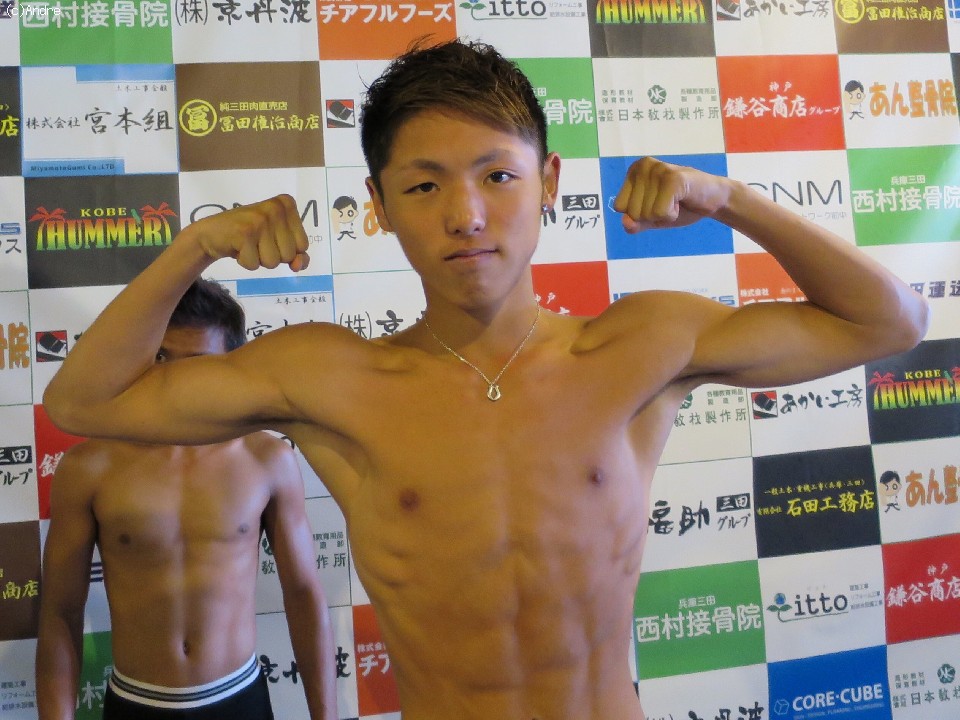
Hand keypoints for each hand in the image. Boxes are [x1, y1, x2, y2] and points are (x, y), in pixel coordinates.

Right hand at [186, 195, 310, 270]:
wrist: (211, 233)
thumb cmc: (249, 236)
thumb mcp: (278, 240)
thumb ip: (297, 254)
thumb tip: (299, 265)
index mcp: (287, 204)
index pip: (303, 245)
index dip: (286, 250)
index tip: (270, 237)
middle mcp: (276, 207)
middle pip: (289, 255)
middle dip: (272, 256)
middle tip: (256, 242)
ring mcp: (260, 219)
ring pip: (273, 262)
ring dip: (258, 259)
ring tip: (247, 244)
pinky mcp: (245, 232)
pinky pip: (254, 264)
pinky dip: (245, 262)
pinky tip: (237, 247)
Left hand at [612, 157, 731, 233]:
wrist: (713, 200)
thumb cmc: (680, 206)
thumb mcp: (651, 218)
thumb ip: (635, 223)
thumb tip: (626, 222)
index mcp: (633, 171)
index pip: (619, 207)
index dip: (640, 214)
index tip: (658, 203)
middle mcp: (643, 166)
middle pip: (632, 212)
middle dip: (652, 215)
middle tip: (670, 202)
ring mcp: (658, 170)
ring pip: (645, 214)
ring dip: (664, 214)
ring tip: (677, 200)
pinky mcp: (673, 179)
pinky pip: (660, 213)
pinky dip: (672, 215)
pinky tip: (682, 201)